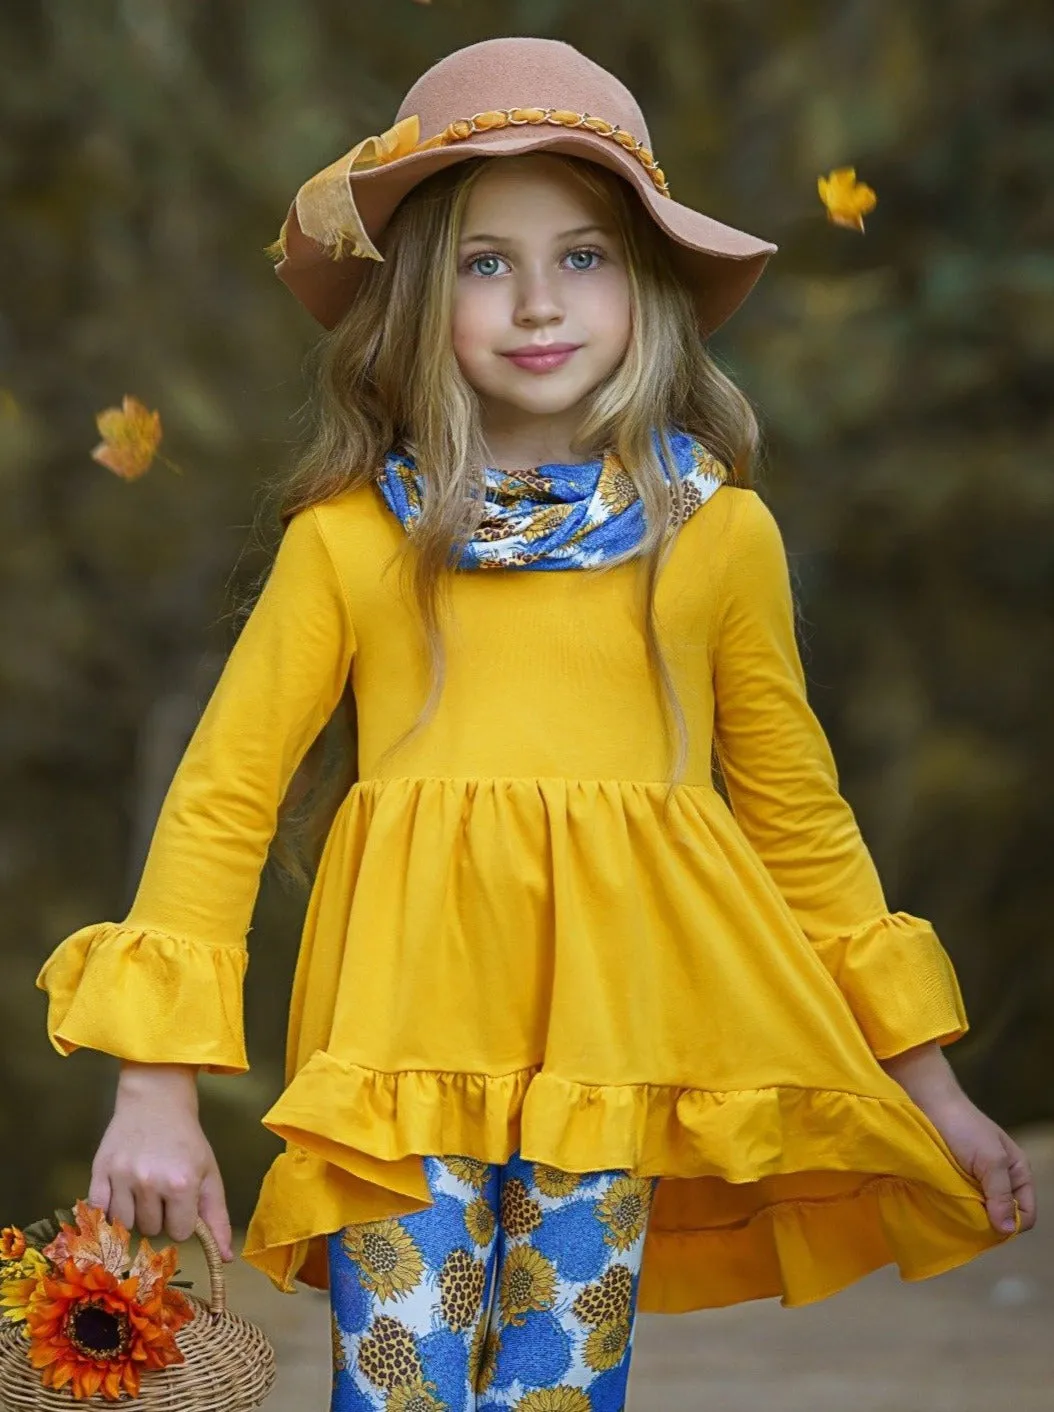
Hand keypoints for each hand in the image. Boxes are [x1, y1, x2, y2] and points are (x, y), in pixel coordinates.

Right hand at [87, 1063, 234, 1262]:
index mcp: (182, 1184)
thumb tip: (225, 1259)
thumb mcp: (209, 1174)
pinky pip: (99, 1212)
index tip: (182, 1200)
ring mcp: (122, 1176)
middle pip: (152, 1230)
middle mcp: (150, 1182)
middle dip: (159, 1215)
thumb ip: (217, 1218)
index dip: (183, 1219)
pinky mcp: (99, 1171)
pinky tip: (121, 1192)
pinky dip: (110, 1209)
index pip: (180, 1233)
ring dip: (135, 1214)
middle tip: (162, 1189)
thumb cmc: (187, 1141)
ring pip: (125, 1226)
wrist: (156, 1101)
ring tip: (143, 1189)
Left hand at [922, 1092, 1036, 1236]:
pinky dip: (955, 1208)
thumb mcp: (990, 1160)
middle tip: (968, 1222)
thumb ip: (1001, 1193)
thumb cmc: (964, 1127)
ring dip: (969, 1217)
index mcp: (1017, 1174)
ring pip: (981, 1213)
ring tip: (954, 1215)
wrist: (930, 1102)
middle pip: (1003, 1217)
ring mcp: (977, 1182)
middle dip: (989, 1223)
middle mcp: (1000, 1181)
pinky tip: (945, 1208)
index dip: (1012, 1224)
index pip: (1026, 1214)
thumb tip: (1008, 1230)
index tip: (989, 1225)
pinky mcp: (956, 1181)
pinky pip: (962, 1204)